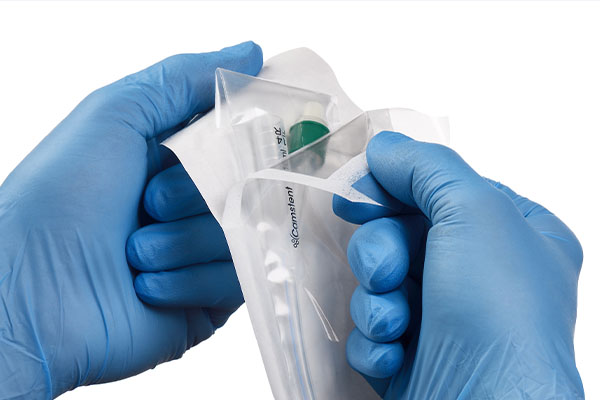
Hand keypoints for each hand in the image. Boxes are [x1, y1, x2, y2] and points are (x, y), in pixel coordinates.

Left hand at [0, 41, 261, 398]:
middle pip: (248, 187)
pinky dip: (188, 281)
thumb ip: (183, 79)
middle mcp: (191, 203)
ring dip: (186, 242)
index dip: (248, 136)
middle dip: (197, 194)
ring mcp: (200, 252)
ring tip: (137, 251)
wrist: (26, 295)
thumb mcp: (115, 115)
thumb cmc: (59, 197)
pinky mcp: (206, 301)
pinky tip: (145, 285)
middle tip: (151, 202)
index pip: (241, 138)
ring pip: (243, 235)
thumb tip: (252, 52)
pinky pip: (234, 281)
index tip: (253, 136)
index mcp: (175, 157)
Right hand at [333, 131, 583, 398]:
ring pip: (380, 283)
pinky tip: (395, 356)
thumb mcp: (474, 212)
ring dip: (376, 300)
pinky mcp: (414, 358)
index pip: (442, 192)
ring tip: (395, 323)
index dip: (397, 187)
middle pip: (402, 235)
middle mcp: (484, 277)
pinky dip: (375, 341)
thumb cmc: (498, 312)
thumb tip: (383, 146)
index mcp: (517, 236)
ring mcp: (447, 320)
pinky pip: (374, 330)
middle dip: (382, 251)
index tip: (358, 191)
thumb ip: (426, 167)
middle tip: (385, 271)